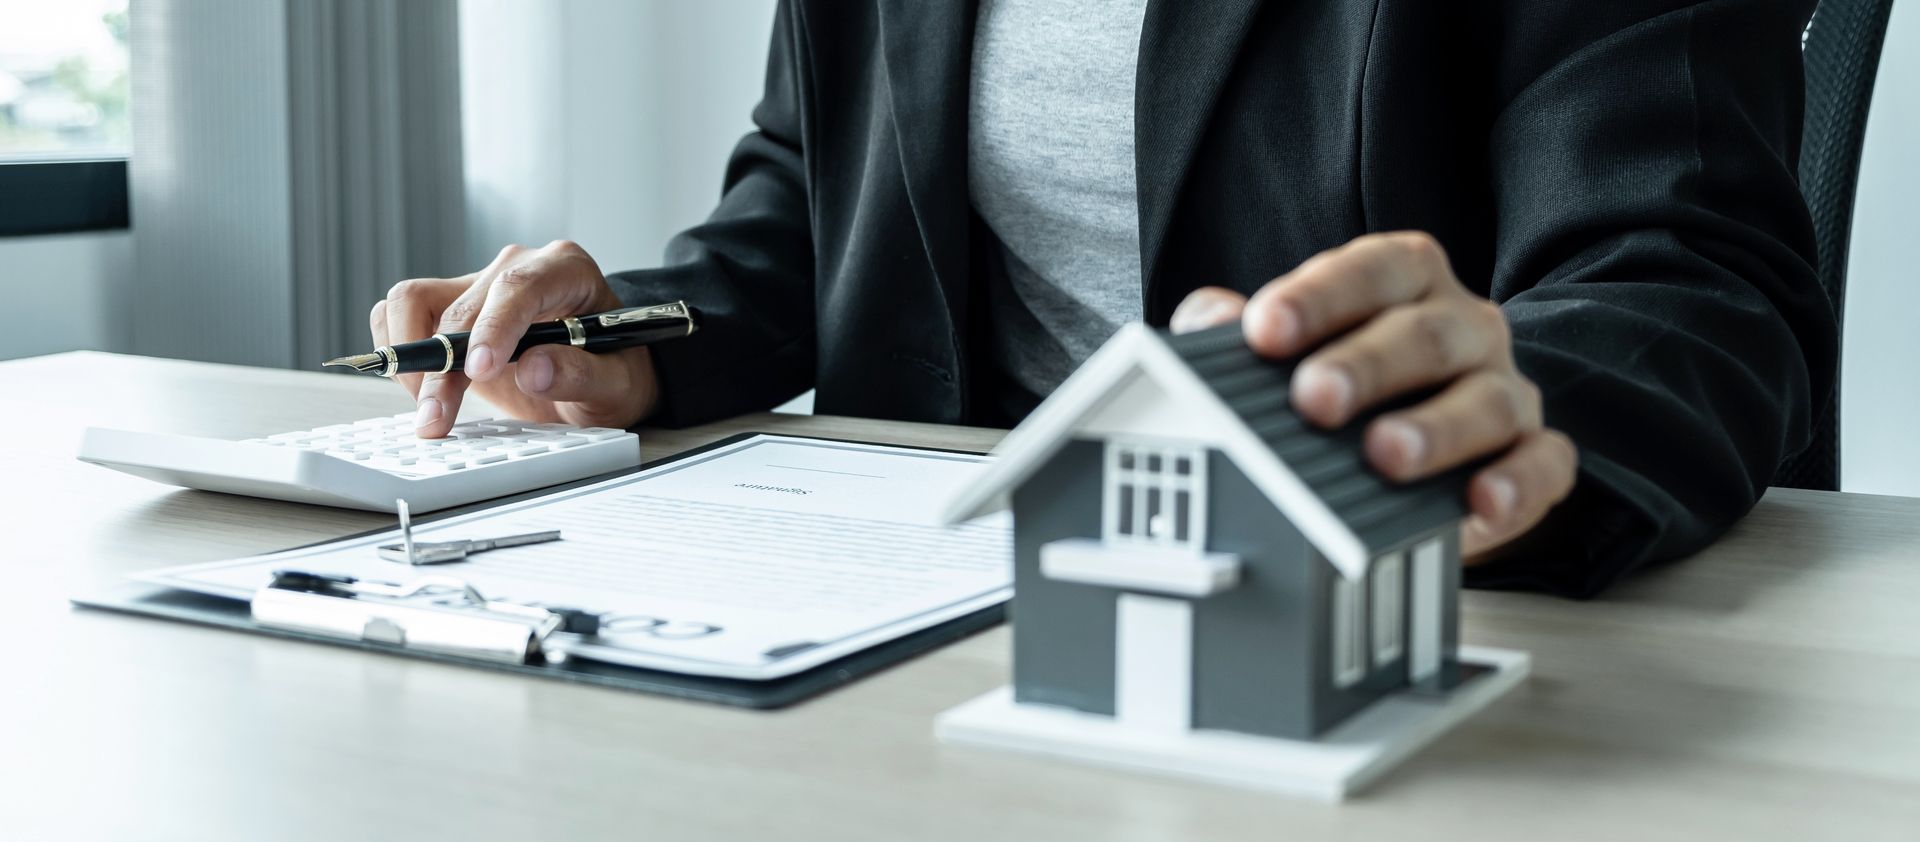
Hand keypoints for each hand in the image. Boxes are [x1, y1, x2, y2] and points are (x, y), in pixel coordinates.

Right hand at [370, 240, 660, 437]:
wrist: (604, 371)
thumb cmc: (616, 369)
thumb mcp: (616, 384)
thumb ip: (582, 375)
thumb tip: (535, 370)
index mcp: (566, 270)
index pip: (518, 286)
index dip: (494, 327)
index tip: (480, 369)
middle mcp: (516, 267)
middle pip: (462, 307)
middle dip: (444, 369)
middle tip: (438, 420)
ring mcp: (479, 283)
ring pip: (414, 301)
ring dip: (411, 357)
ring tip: (430, 408)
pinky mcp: (450, 304)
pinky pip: (400, 312)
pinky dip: (400, 350)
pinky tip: (423, 388)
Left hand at [1169, 232, 1576, 560]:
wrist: (1411, 460)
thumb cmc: (1340, 389)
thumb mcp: (1282, 352)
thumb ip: (1235, 330)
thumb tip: (1208, 319)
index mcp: (1405, 283)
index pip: (1371, 270)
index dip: (1319, 296)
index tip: (1263, 330)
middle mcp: (1465, 327)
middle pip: (1426, 334)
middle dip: (1368, 365)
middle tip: (1314, 398)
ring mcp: (1506, 389)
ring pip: (1487, 400)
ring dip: (1436, 428)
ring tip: (1384, 455)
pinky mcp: (1534, 456)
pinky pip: (1544, 463)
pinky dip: (1518, 483)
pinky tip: (1481, 501)